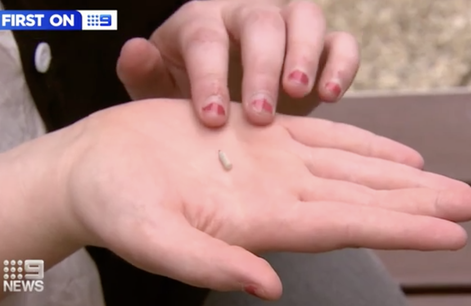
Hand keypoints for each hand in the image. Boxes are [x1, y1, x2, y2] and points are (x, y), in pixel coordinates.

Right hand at [67, 99, 469, 299]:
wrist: (95, 168)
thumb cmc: (115, 207)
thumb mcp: (152, 240)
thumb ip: (209, 264)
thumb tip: (267, 287)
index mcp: (254, 221)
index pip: (340, 225)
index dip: (396, 228)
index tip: (449, 232)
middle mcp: (271, 193)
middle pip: (358, 200)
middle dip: (416, 204)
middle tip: (470, 205)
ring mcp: (266, 162)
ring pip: (347, 167)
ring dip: (398, 175)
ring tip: (444, 183)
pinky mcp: (253, 134)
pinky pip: (318, 135)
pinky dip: (358, 142)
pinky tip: (391, 154)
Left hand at [116, 0, 358, 126]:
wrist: (224, 97)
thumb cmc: (189, 93)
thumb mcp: (160, 89)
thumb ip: (144, 73)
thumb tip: (132, 49)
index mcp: (201, 24)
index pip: (206, 40)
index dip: (209, 77)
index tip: (212, 120)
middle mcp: (245, 16)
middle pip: (260, 22)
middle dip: (261, 68)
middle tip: (259, 113)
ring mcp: (286, 26)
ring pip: (305, 17)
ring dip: (305, 55)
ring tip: (300, 94)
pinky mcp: (319, 47)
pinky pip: (341, 41)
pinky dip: (341, 63)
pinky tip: (330, 95)